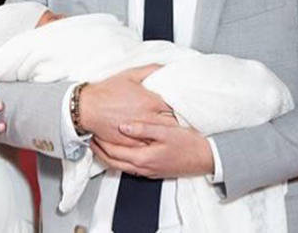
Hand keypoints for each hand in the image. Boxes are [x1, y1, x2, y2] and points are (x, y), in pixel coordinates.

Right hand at [79, 64, 170, 145]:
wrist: (86, 107)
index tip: (179, 107)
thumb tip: (166, 67)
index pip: (176, 107)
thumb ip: (150, 70)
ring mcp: (141, 131)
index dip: (179, 107)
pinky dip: (153, 142)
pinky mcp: (132, 142)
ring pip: (162, 136)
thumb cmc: (106, 91)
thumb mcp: (129, 75)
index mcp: (150, 101)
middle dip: (176, 121)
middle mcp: (148, 117)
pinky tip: (154, 140)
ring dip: (166, 133)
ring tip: (168, 131)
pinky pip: (149, 145)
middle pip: (173, 123)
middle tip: (177, 119)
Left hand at [91, 119, 214, 177]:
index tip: (93, 130)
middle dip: (98, 150)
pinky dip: (119, 159)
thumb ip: (143, 128)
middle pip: (112, 161)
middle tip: (90, 137)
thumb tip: (123, 126)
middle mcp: (143, 168)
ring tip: (99, 142)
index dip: (100, 141)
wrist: (207, 158)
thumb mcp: (166, 131)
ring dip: (107, 155)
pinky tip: (119, 149)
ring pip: (119, 166)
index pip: (113, 151)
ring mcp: (148, 171)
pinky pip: (129, 167)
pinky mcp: (153, 171)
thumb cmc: (189, 144)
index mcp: (143, 158)